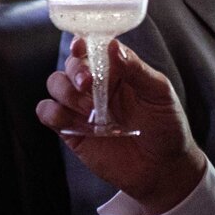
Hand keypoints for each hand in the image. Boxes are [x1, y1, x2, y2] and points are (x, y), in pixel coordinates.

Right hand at [37, 38, 205, 208]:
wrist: (163, 169)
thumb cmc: (167, 127)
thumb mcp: (159, 94)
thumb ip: (137, 70)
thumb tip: (113, 46)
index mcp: (118, 70)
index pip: (94, 48)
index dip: (84, 44)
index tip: (81, 47)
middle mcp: (97, 85)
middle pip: (71, 64)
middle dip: (75, 70)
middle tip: (88, 83)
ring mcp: (82, 108)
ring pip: (55, 84)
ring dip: (65, 91)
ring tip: (88, 108)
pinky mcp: (71, 131)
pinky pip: (48, 113)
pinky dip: (51, 112)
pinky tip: (71, 121)